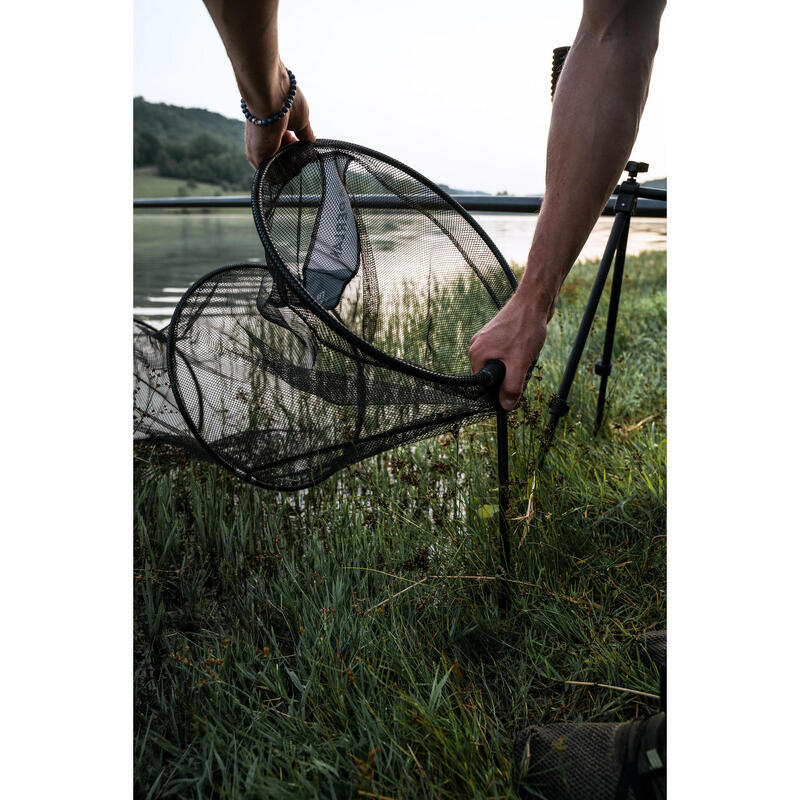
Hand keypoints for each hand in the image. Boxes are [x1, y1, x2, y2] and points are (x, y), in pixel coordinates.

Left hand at [243, 71, 314, 167]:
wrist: (270, 96)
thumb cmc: (285, 102)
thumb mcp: (301, 120)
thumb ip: (305, 133)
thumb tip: (312, 141)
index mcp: (269, 128)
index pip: (283, 145)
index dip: (295, 147)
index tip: (304, 144)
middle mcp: (261, 139)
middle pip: (280, 157)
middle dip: (295, 158)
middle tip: (305, 153)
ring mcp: (257, 149)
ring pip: (278, 167)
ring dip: (294, 165)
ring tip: (302, 156)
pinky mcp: (257, 158)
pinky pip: (274, 174)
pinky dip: (288, 172)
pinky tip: (297, 162)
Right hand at [468, 296, 547, 410]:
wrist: (535, 300)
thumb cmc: (525, 328)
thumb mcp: (519, 364)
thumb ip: (511, 388)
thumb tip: (506, 406)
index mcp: (477, 355)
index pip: (483, 386)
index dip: (498, 392)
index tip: (514, 391)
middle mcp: (478, 347)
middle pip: (492, 376)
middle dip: (509, 377)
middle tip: (523, 369)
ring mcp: (488, 340)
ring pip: (502, 365)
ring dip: (516, 367)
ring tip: (527, 355)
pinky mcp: (500, 335)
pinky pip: (507, 355)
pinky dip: (518, 356)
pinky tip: (528, 348)